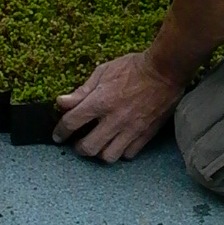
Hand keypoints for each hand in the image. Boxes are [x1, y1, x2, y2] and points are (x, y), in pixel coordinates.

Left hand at [53, 51, 183, 162]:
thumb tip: (62, 102)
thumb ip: (82, 90)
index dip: (60, 131)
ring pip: (108, 156)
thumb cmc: (133, 68)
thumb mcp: (104, 71)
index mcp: (101, 101)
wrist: (165, 71)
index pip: (72, 122)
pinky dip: (120, 151)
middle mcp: (114, 119)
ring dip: (99, 152)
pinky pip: (128, 154)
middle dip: (79, 147)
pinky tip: (118, 143)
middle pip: (88, 147)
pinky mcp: (146, 134)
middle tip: (79, 142)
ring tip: (99, 144)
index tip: (58, 136)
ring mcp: (131, 129)